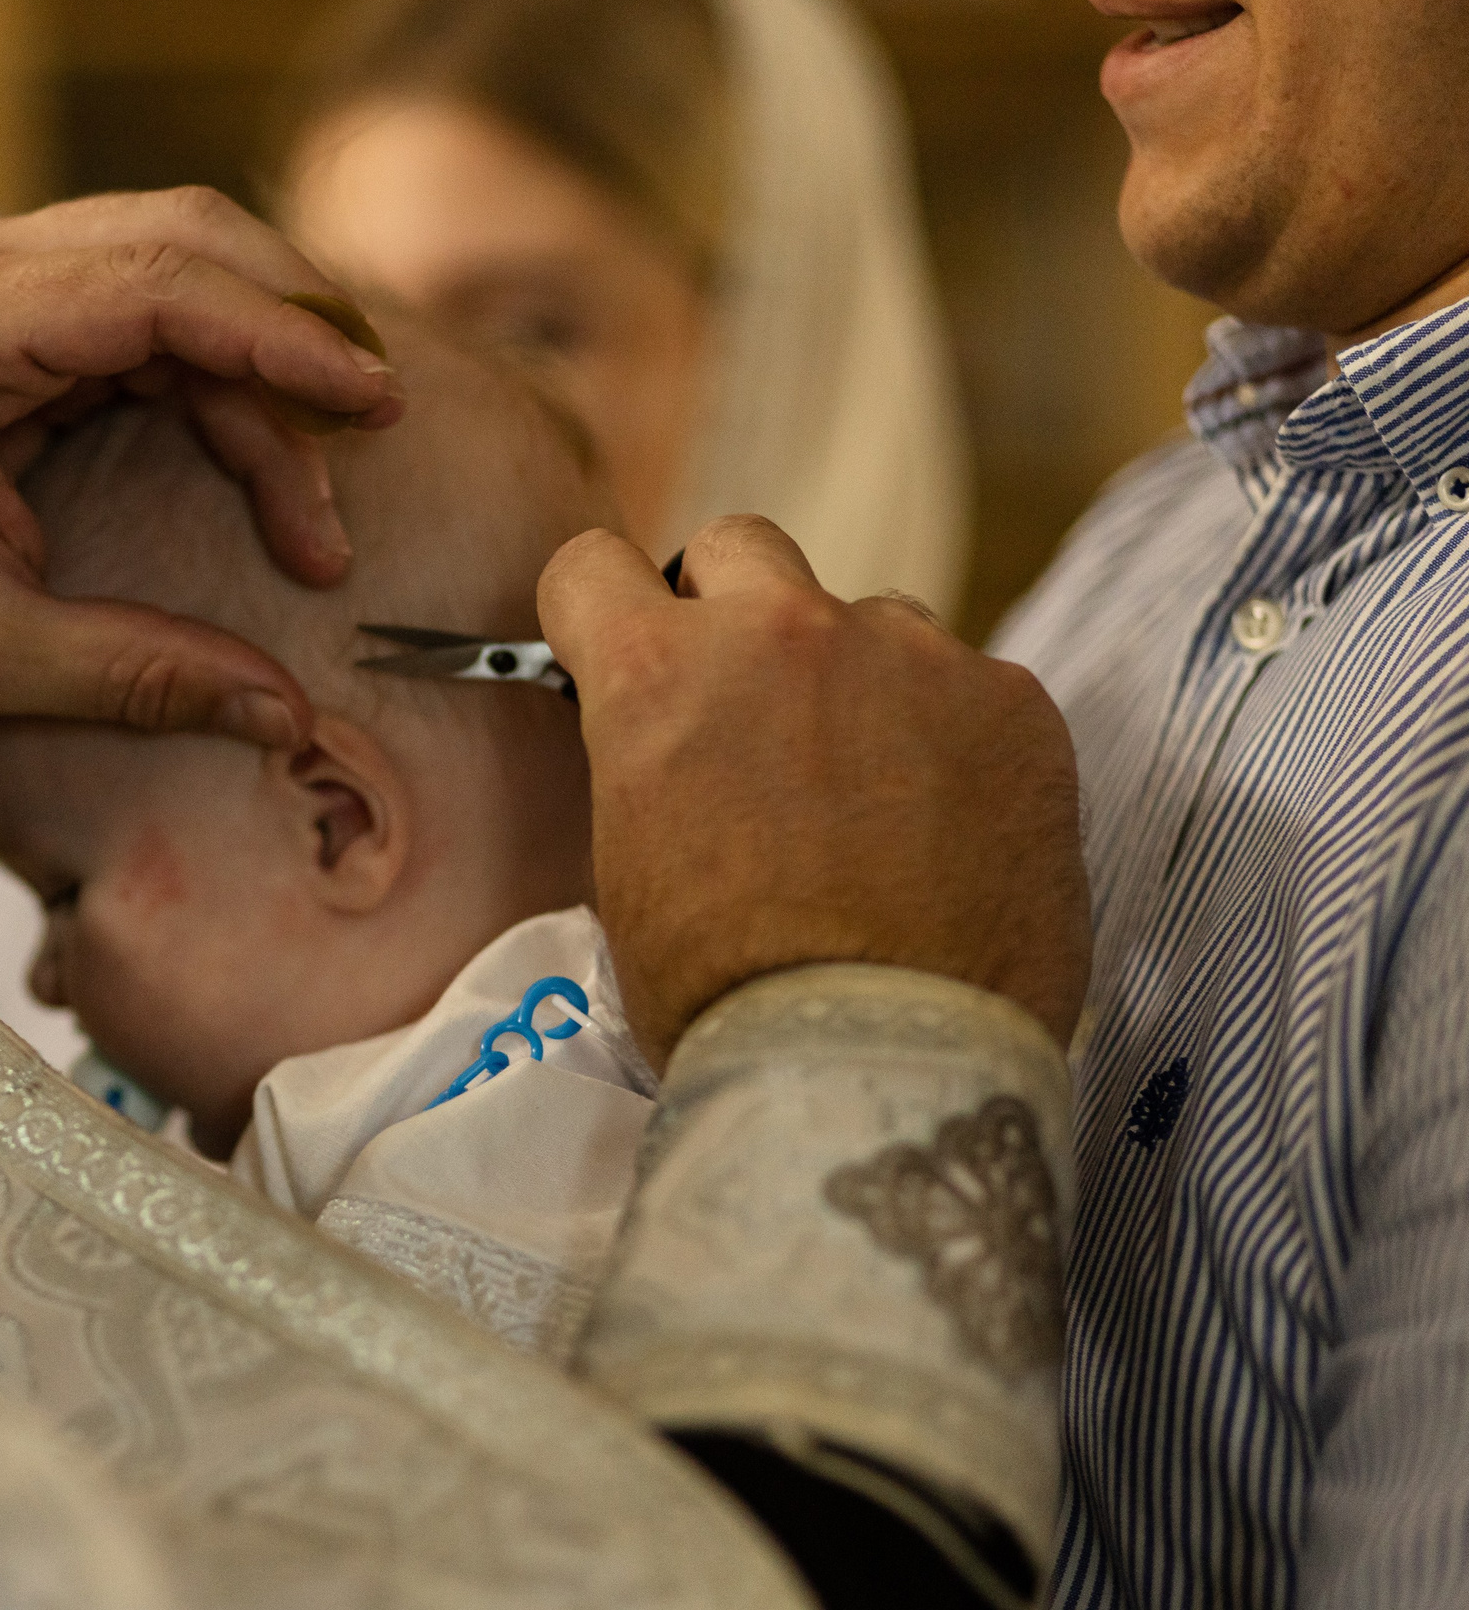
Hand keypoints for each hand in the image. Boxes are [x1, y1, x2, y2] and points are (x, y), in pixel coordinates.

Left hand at [0, 188, 406, 747]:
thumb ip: (133, 675)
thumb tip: (280, 715)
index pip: (162, 285)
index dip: (284, 342)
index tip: (374, 403)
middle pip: (188, 244)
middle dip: (294, 336)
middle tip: (375, 430)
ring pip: (182, 278)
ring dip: (261, 381)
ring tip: (311, 518)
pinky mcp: (13, 321)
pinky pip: (149, 321)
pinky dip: (218, 385)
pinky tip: (262, 473)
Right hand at [538, 517, 1089, 1070]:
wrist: (881, 1062)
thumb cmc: (730, 996)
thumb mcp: (630, 872)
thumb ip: (654, 765)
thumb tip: (685, 751)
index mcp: (657, 676)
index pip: (592, 565)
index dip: (600, 612)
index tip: (621, 652)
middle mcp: (781, 634)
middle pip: (740, 546)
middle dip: (731, 610)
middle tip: (751, 707)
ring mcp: (911, 657)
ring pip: (871, 619)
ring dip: (858, 680)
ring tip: (874, 798)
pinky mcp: (1015, 703)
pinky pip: (971, 688)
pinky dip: (954, 743)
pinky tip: (952, 834)